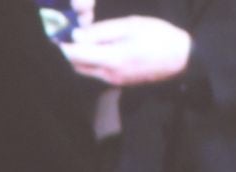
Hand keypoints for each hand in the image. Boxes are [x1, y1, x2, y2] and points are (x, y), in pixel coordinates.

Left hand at [61, 16, 192, 85]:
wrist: (182, 59)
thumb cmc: (159, 36)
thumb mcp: (131, 25)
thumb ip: (102, 31)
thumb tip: (77, 35)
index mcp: (112, 59)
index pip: (76, 55)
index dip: (62, 46)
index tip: (54, 35)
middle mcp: (109, 74)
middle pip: (77, 65)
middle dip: (68, 52)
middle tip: (63, 35)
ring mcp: (114, 81)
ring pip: (86, 70)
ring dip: (78, 57)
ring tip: (76, 40)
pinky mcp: (119, 82)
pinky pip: (96, 72)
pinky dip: (89, 61)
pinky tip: (93, 49)